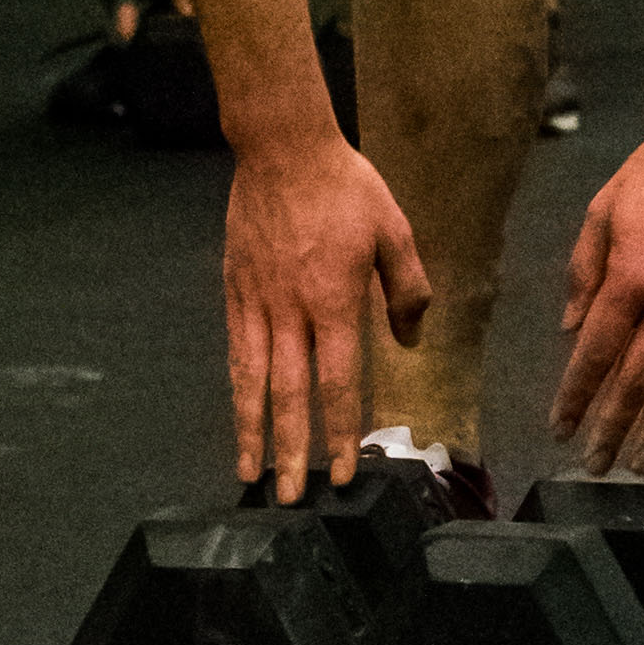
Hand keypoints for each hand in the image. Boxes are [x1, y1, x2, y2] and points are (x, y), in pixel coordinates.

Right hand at [224, 137, 429, 498]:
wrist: (282, 147)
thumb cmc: (345, 187)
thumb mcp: (394, 231)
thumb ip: (406, 290)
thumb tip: (408, 340)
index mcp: (336, 301)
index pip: (339, 382)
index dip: (341, 431)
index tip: (343, 470)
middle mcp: (292, 311)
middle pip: (290, 395)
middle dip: (293, 451)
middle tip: (292, 497)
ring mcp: (258, 302)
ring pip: (252, 381)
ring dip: (252, 433)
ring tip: (251, 473)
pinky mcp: (235, 289)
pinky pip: (236, 349)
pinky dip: (237, 388)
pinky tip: (239, 413)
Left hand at [551, 124, 643, 477]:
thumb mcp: (602, 210)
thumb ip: (584, 272)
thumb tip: (573, 330)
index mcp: (630, 277)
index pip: (597, 352)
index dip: (577, 395)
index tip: (560, 428)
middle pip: (638, 379)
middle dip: (614, 426)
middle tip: (596, 465)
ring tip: (640, 462)